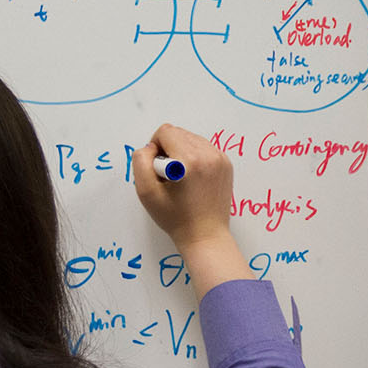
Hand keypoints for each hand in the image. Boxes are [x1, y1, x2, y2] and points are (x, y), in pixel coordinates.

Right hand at [131, 124, 251, 288]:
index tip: (157, 169)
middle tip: (169, 177)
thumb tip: (151, 146)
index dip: (154, 148)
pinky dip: (195, 157)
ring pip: (192, 139)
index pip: (166, 132)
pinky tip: (193, 178)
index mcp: (190, 159)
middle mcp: (209, 154)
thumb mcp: (146, 191)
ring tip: (181, 178)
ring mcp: (221, 158)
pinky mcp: (226, 164)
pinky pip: (205, 148)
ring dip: (182, 152)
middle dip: (168, 150)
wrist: (205, 235)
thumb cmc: (175, 217)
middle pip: (179, 133)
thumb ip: (141, 161)